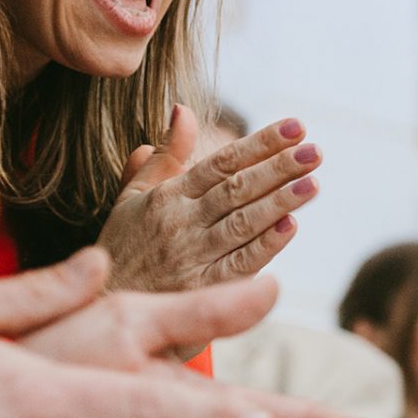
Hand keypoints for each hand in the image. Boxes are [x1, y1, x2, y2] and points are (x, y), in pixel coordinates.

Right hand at [99, 107, 320, 295]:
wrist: (102, 307)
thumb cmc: (125, 247)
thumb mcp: (133, 195)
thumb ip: (165, 156)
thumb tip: (183, 110)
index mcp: (169, 196)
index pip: (222, 163)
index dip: (260, 144)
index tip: (295, 127)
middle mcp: (182, 222)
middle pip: (237, 189)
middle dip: (279, 168)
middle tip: (315, 151)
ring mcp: (193, 256)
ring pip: (242, 223)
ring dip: (280, 202)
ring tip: (312, 183)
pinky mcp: (203, 290)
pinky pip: (238, 264)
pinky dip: (265, 246)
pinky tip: (290, 226)